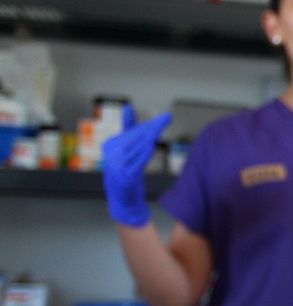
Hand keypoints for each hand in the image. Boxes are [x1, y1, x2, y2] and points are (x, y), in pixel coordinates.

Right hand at [102, 106, 171, 226]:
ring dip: (149, 139)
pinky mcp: (124, 177)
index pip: (133, 131)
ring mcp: (116, 166)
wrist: (122, 199)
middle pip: (136, 138)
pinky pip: (135, 163)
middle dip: (152, 128)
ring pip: (137, 149)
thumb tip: (127, 106)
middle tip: (167, 118)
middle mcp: (111, 154)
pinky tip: (150, 146)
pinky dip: (143, 154)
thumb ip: (127, 128)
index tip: (166, 117)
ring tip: (159, 129)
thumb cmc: (125, 170)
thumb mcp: (125, 148)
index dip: (150, 124)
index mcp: (110, 145)